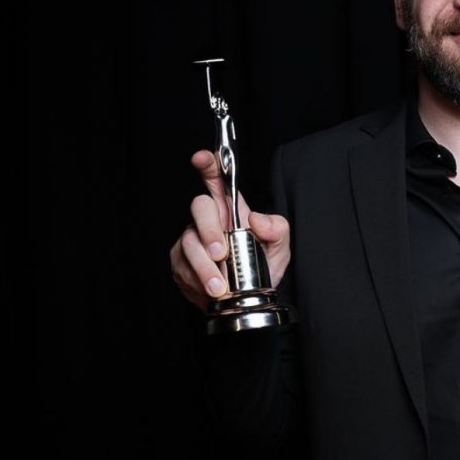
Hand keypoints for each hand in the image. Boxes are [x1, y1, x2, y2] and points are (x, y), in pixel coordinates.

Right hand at [170, 150, 290, 312]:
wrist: (245, 301)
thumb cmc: (261, 268)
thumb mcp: (279, 248)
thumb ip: (277, 229)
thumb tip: (258, 219)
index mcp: (231, 211)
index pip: (217, 181)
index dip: (209, 166)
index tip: (202, 158)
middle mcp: (208, 221)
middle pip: (199, 208)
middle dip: (209, 231)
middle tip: (221, 254)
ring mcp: (191, 241)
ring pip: (189, 244)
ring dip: (205, 267)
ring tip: (221, 286)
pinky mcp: (180, 263)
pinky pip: (182, 267)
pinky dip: (198, 281)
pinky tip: (211, 290)